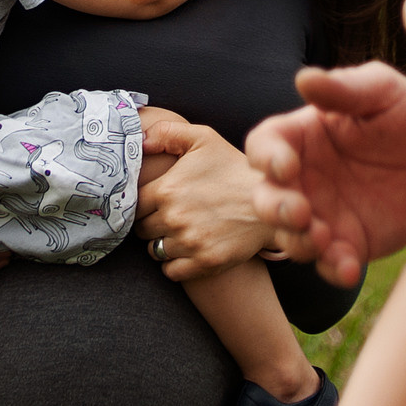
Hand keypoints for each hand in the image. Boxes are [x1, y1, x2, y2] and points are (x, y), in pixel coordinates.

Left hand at [136, 114, 271, 281]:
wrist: (272, 200)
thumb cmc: (233, 167)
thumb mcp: (203, 139)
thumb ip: (167, 133)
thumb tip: (139, 141)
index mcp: (167, 189)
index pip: (133, 205)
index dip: (141, 204)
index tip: (152, 202)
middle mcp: (175, 218)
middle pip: (141, 230)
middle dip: (150, 223)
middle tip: (167, 216)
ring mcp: (190, 243)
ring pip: (154, 251)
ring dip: (161, 243)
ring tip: (178, 232)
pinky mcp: (205, 263)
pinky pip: (171, 271)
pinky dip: (174, 264)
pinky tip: (186, 250)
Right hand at [245, 55, 405, 288]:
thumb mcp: (382, 91)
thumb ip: (344, 88)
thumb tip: (304, 78)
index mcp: (303, 136)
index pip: (264, 146)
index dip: (266, 157)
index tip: (286, 165)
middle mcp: (305, 178)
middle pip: (266, 198)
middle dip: (275, 208)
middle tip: (301, 212)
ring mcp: (325, 215)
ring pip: (290, 237)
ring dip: (298, 242)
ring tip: (323, 239)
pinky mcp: (350, 244)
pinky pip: (330, 264)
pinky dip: (332, 269)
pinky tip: (348, 268)